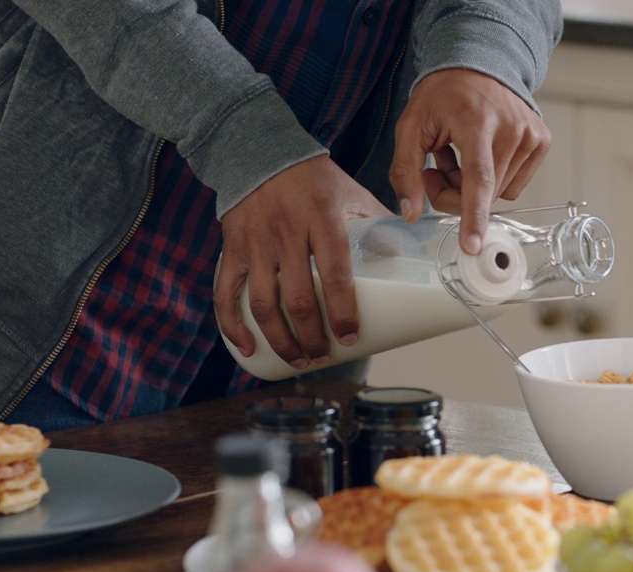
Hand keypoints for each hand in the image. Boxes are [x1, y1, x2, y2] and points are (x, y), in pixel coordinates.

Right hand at [216, 155, 388, 367]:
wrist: (258, 150)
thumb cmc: (314, 178)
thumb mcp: (351, 193)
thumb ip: (378, 223)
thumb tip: (405, 258)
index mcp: (323, 219)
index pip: (336, 275)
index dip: (344, 312)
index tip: (351, 337)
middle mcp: (287, 233)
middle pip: (298, 300)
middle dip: (313, 337)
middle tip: (324, 356)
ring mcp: (255, 242)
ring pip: (263, 304)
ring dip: (281, 339)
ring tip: (298, 359)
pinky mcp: (232, 248)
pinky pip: (226, 293)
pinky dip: (233, 325)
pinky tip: (249, 347)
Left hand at [389, 69, 550, 253]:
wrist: (478, 63)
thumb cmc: (443, 94)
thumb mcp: (412, 126)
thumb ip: (406, 171)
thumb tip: (410, 213)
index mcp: (476, 122)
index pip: (478, 179)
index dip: (473, 216)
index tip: (474, 245)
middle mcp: (511, 128)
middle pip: (483, 193)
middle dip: (455, 194)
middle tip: (436, 170)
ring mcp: (531, 135)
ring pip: (499, 193)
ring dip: (475, 187)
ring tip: (460, 155)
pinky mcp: (541, 141)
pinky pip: (514, 184)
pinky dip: (495, 178)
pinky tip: (481, 154)